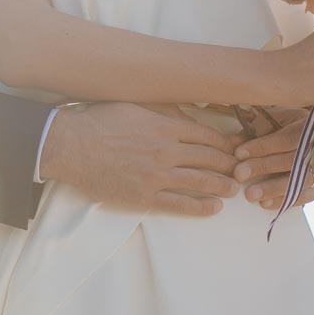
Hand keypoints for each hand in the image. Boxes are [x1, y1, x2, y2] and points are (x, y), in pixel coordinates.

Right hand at [39, 102, 241, 215]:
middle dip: (230, 165)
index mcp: (165, 126)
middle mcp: (167, 151)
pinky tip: (215, 209)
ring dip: (222, 186)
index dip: (227, 143)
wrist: (70, 146)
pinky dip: (201, 207)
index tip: (238, 148)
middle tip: (243, 169)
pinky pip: (180, 204)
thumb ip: (163, 111)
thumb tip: (187, 115)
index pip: (208, 136)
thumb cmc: (99, 121)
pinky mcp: (145, 196)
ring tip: (235, 189)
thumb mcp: (135, 105)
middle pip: (210, 158)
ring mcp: (157, 175)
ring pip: (201, 182)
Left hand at [231, 109, 313, 210]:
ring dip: (273, 188)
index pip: (287, 138)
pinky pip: (305, 197)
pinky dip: (284, 200)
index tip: (239, 153)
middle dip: (263, 167)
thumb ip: (259, 129)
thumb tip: (234, 143)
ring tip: (251, 194)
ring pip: (300, 181)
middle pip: (292, 160)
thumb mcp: (279, 119)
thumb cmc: (293, 125)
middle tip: (240, 174)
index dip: (262, 146)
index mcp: (313, 126)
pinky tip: (266, 203)